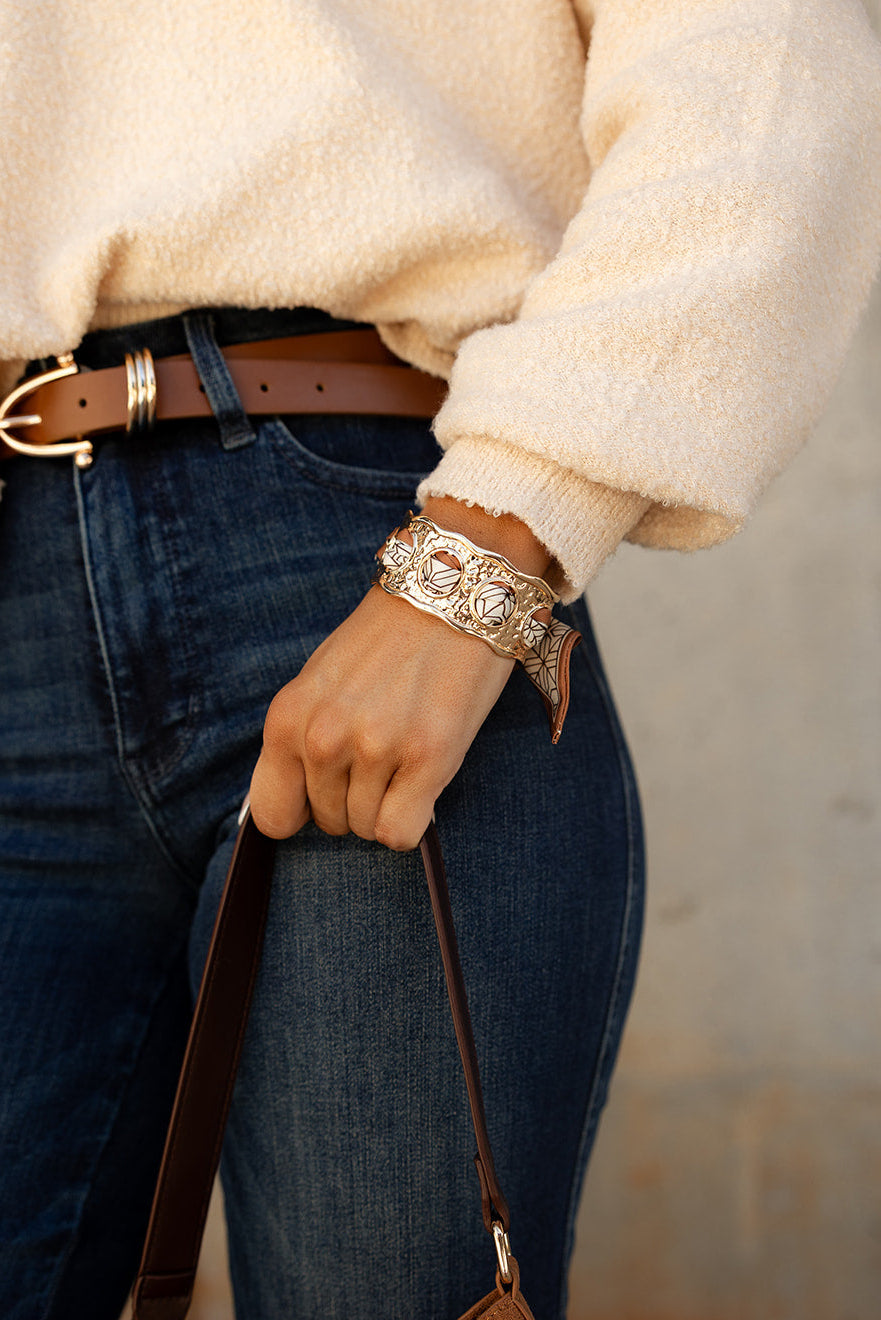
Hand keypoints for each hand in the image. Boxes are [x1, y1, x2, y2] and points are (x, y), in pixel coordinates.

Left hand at [248, 497, 554, 849]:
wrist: (448, 591)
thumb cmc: (386, 639)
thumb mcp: (320, 682)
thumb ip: (301, 739)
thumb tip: (293, 807)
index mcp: (287, 719)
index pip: (272, 815)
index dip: (303, 811)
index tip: (327, 792)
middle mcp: (324, 739)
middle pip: (329, 823)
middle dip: (356, 800)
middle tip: (384, 750)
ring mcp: (375, 749)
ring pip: (369, 828)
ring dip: (390, 802)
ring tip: (407, 748)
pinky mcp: (428, 758)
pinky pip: (401, 833)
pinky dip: (414, 818)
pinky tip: (424, 779)